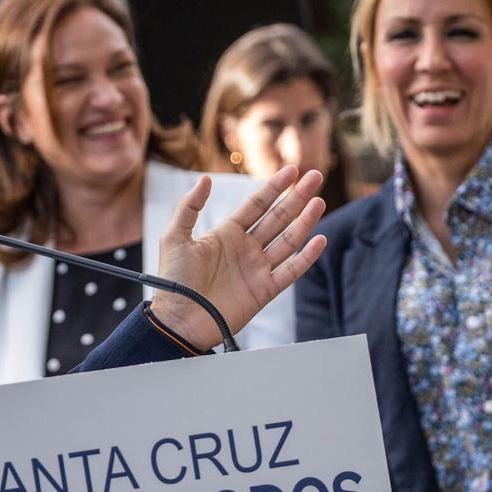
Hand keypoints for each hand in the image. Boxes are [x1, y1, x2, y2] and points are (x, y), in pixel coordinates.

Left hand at [151, 166, 326, 346]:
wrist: (178, 320)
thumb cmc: (172, 282)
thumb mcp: (174, 238)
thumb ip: (189, 208)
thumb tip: (205, 179)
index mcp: (227, 234)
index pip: (257, 204)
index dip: (275, 187)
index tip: (292, 170)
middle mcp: (246, 248)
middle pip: (278, 218)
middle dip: (297, 197)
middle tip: (315, 176)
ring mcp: (257, 269)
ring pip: (288, 241)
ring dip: (304, 222)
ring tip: (319, 202)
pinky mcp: (264, 291)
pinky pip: (290, 271)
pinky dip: (306, 257)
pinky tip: (319, 240)